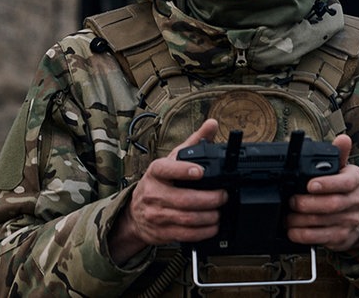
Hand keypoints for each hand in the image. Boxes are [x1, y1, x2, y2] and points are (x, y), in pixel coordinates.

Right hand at [109, 118, 225, 264]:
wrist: (135, 213)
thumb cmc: (159, 181)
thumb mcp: (172, 159)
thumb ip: (194, 142)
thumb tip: (212, 124)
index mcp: (156, 171)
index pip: (167, 169)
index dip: (184, 170)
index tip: (201, 171)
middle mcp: (154, 193)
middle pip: (184, 199)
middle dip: (209, 199)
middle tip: (223, 196)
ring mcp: (156, 214)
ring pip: (186, 218)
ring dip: (208, 217)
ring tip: (220, 212)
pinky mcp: (161, 232)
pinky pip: (185, 234)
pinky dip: (202, 232)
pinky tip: (213, 227)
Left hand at [285, 134, 358, 255]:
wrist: (358, 216)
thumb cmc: (345, 188)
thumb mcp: (344, 169)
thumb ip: (339, 154)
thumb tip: (343, 139)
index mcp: (357, 179)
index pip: (345, 182)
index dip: (327, 184)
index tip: (309, 185)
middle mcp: (357, 201)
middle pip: (332, 204)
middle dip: (307, 203)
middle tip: (291, 201)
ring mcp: (351, 221)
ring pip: (324, 222)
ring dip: (302, 220)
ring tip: (287, 216)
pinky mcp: (342, 237)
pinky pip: (322, 238)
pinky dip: (305, 235)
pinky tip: (293, 231)